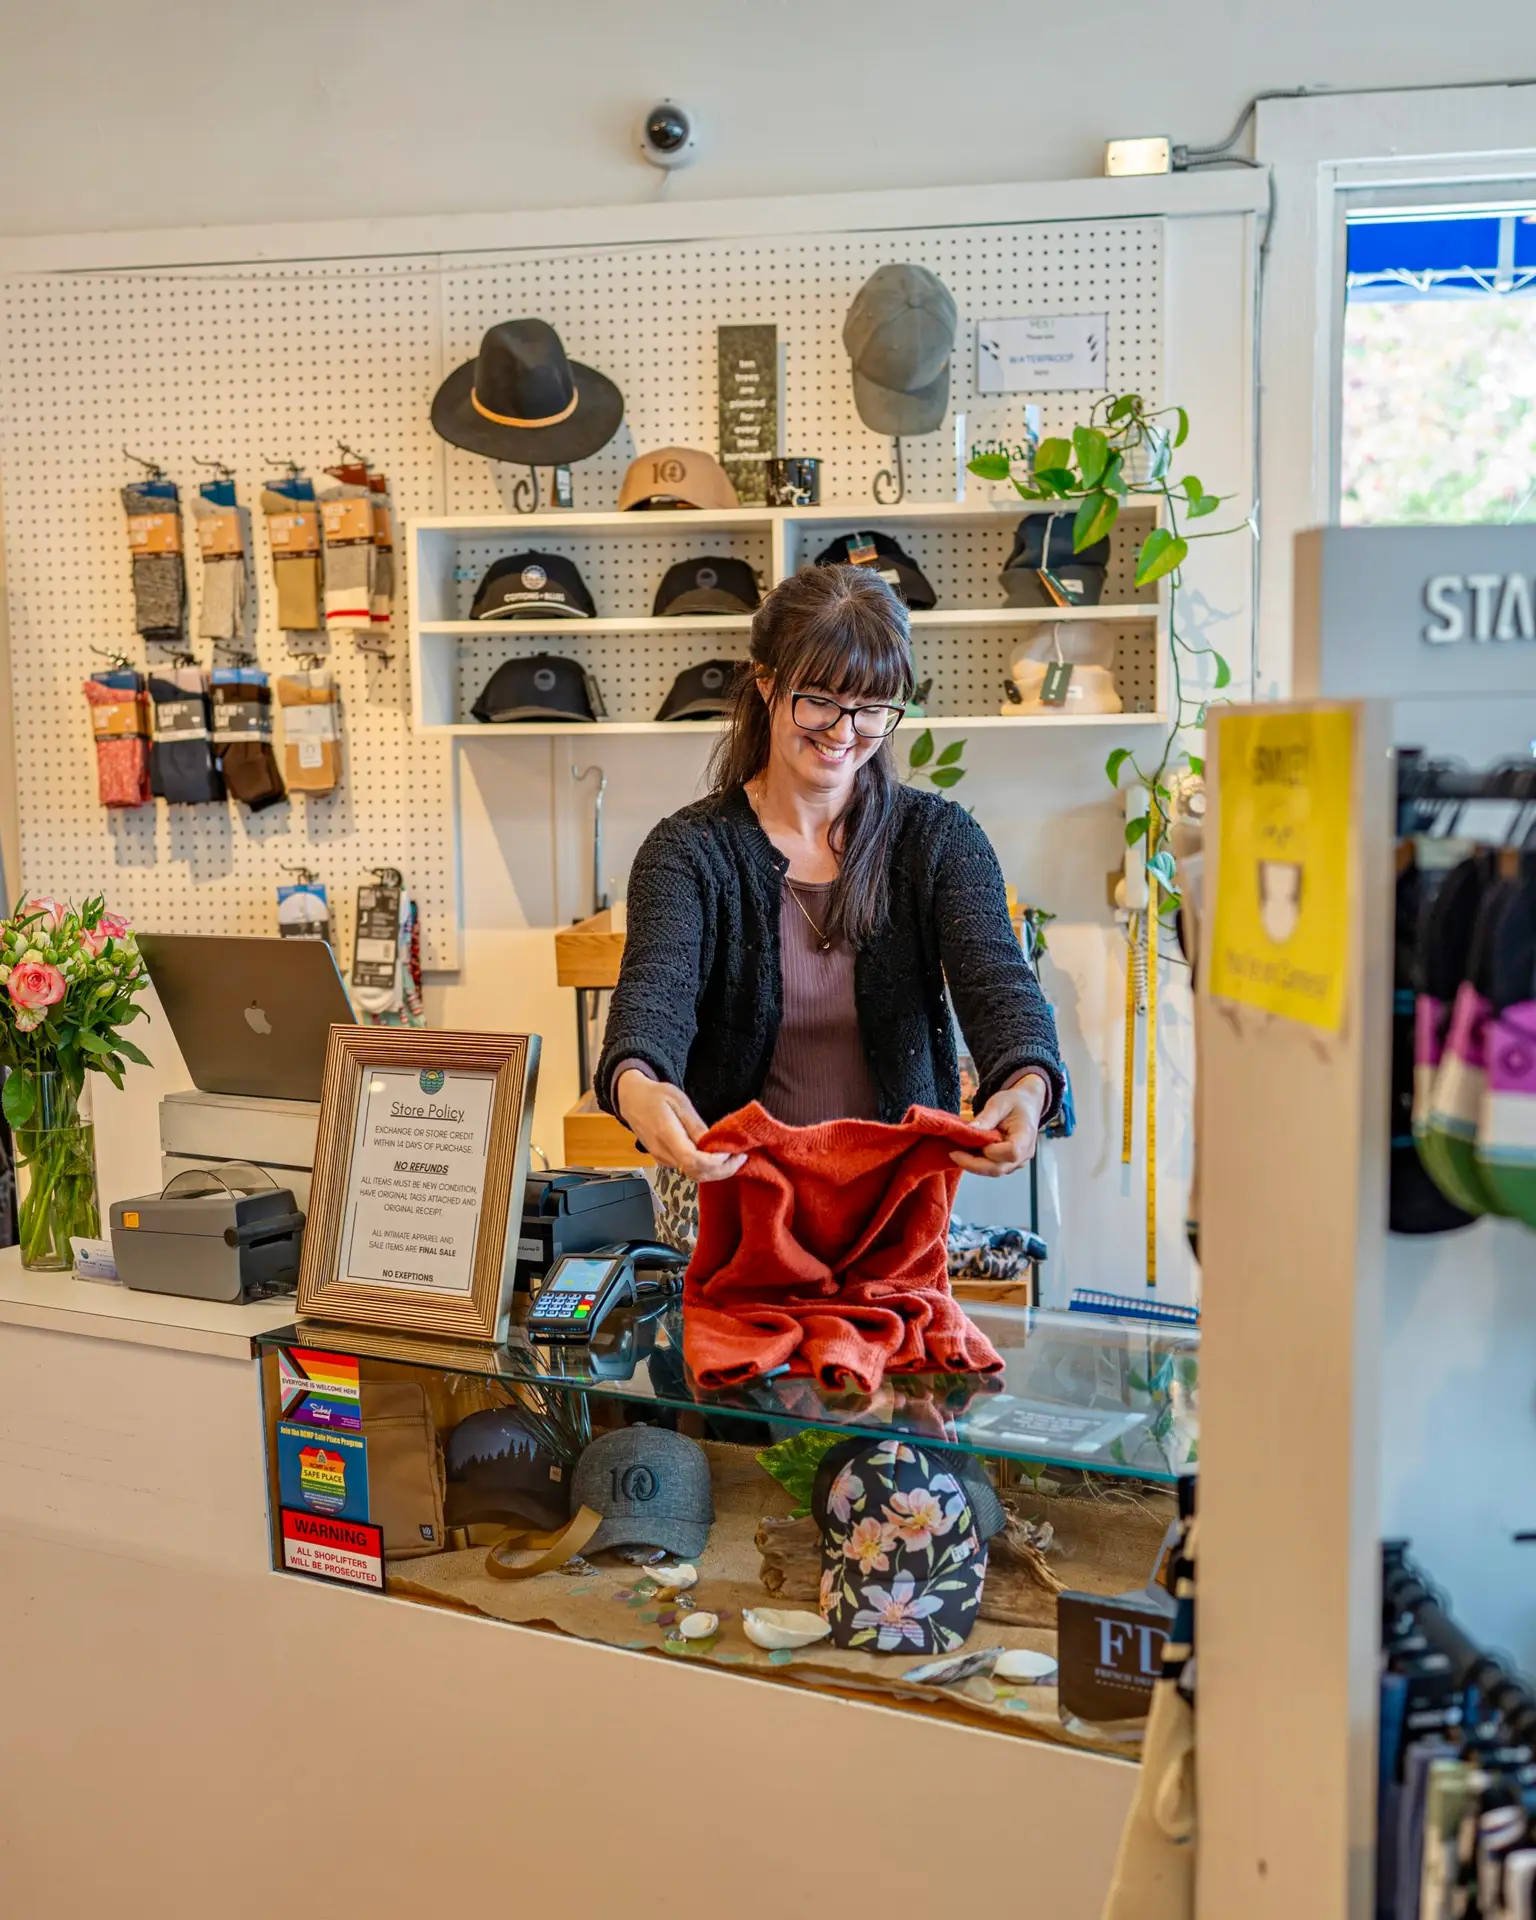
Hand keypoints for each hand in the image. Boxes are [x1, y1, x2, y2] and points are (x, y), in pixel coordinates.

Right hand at [615, 1071, 745, 1182]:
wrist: (632, 1100)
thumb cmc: (656, 1095)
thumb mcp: (679, 1101)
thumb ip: (695, 1125)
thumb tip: (712, 1143)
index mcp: (666, 1134)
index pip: (693, 1160)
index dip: (716, 1162)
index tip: (733, 1153)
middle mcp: (662, 1152)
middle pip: (696, 1173)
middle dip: (722, 1170)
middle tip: (741, 1157)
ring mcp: (662, 1159)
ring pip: (693, 1174)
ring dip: (716, 1171)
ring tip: (734, 1156)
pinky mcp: (664, 1160)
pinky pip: (688, 1170)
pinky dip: (706, 1168)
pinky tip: (718, 1157)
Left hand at [950, 1074, 1049, 1176]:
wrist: (1026, 1106)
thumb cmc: (1015, 1103)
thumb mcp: (999, 1103)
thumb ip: (986, 1118)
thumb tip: (970, 1130)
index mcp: (1026, 1136)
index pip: (1011, 1152)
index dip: (992, 1150)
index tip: (976, 1140)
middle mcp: (1024, 1154)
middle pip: (999, 1168)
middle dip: (973, 1164)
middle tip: (953, 1153)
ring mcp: (1017, 1162)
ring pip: (993, 1171)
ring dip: (973, 1165)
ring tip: (957, 1152)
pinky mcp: (1008, 1164)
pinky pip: (992, 1168)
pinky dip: (977, 1164)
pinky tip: (966, 1154)